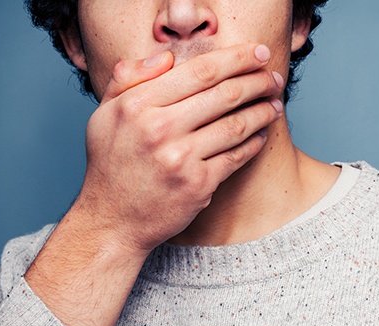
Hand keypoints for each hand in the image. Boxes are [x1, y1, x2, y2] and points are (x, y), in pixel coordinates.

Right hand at [80, 43, 282, 255]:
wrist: (112, 220)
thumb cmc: (110, 166)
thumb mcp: (104, 115)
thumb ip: (127, 78)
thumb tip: (167, 57)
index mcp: (138, 105)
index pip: (199, 71)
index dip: (237, 58)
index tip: (259, 53)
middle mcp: (159, 129)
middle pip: (224, 95)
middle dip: (258, 81)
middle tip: (275, 78)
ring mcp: (181, 159)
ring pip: (235, 126)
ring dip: (262, 111)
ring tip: (275, 104)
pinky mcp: (197, 186)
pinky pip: (235, 158)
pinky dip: (253, 144)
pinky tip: (261, 135)